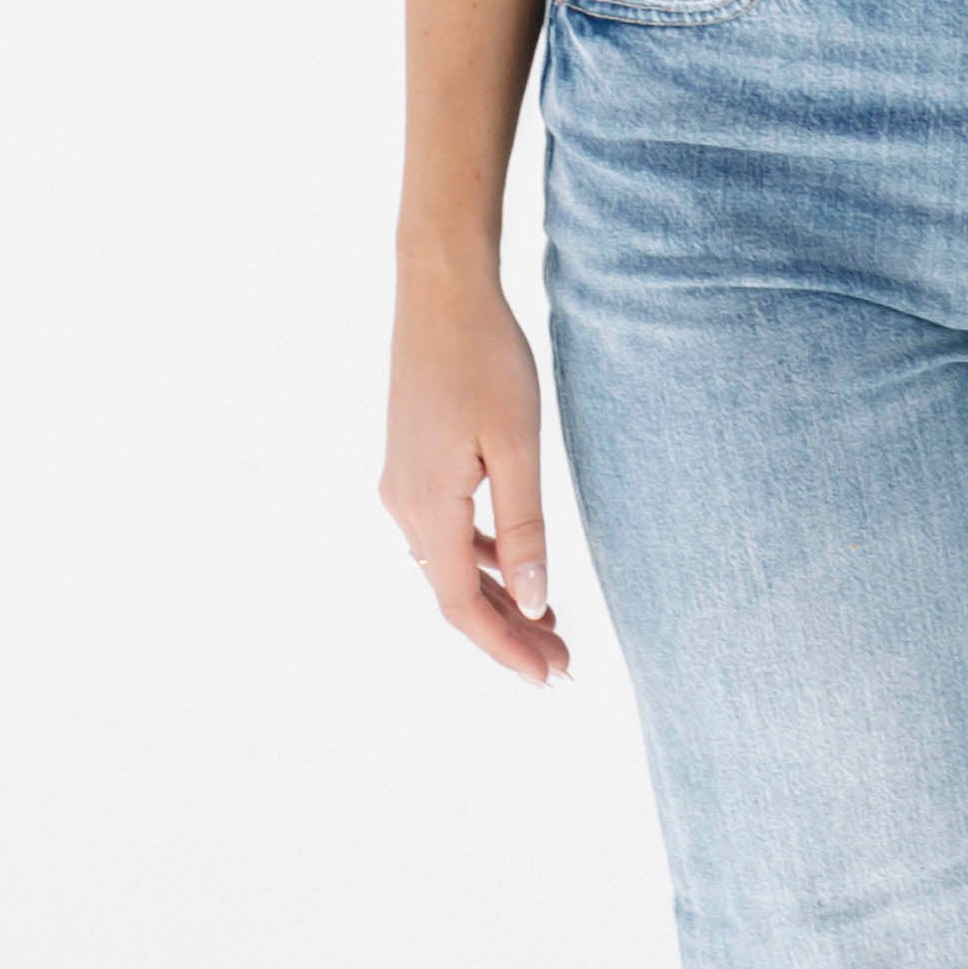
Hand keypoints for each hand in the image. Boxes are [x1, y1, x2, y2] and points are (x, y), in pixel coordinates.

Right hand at [380, 260, 569, 685]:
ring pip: (450, 566)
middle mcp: (403, 504)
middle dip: (510, 633)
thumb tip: (536, 602)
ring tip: (551, 625)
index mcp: (427, 507)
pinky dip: (481, 561)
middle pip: (454, 594)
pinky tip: (515, 568)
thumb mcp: (517, 445)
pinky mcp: (411, 465)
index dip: (506, 649)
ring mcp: (402, 484)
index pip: (462, 607)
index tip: (550, 678)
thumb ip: (525, 527)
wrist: (440, 290)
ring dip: (498, 599)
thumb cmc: (485, 358)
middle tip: (565, 662)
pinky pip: (444, 534)